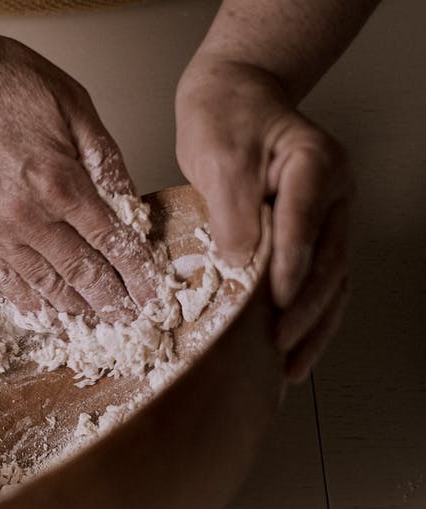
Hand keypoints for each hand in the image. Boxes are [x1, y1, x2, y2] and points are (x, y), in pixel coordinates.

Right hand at [0, 34, 163, 320]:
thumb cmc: (0, 81)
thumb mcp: (73, 104)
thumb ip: (105, 157)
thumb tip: (130, 201)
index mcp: (59, 181)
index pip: (111, 241)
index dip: (137, 272)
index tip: (152, 293)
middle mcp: (27, 216)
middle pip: (81, 273)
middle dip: (111, 299)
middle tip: (132, 318)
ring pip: (44, 284)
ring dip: (75, 307)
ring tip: (97, 320)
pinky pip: (4, 279)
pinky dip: (29, 300)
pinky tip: (46, 311)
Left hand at [176, 58, 352, 381]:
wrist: (234, 96)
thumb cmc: (226, 118)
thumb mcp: (220, 156)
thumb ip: (232, 207)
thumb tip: (240, 262)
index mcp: (315, 165)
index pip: (306, 222)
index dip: (293, 266)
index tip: (277, 302)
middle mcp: (334, 193)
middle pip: (331, 260)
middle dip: (308, 309)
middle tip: (280, 344)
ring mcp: (330, 214)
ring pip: (333, 279)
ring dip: (315, 326)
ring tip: (292, 365)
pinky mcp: (313, 232)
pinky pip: (320, 280)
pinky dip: (310, 317)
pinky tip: (294, 349)